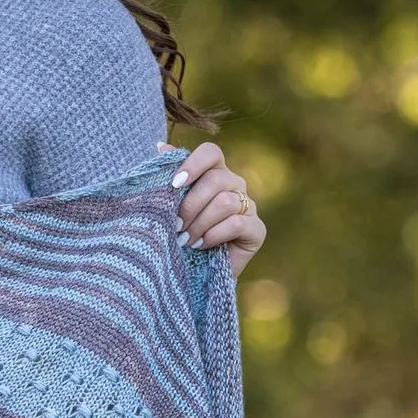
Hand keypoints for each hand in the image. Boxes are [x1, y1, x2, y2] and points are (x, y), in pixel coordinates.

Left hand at [160, 139, 266, 277]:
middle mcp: (235, 184)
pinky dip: (214, 235)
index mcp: (214, 172)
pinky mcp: (257, 230)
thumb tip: (159, 145)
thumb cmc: (180, 234)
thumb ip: (167, 177)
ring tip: (184, 239)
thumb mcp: (169, 206)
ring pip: (225, 202)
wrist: (195, 272)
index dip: (193, 163)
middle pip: (216, 179)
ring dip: (200, 222)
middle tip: (175, 225)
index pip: (211, 152)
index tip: (174, 184)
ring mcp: (248, 206)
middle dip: (191, 204)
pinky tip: (202, 245)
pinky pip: (237, 223)